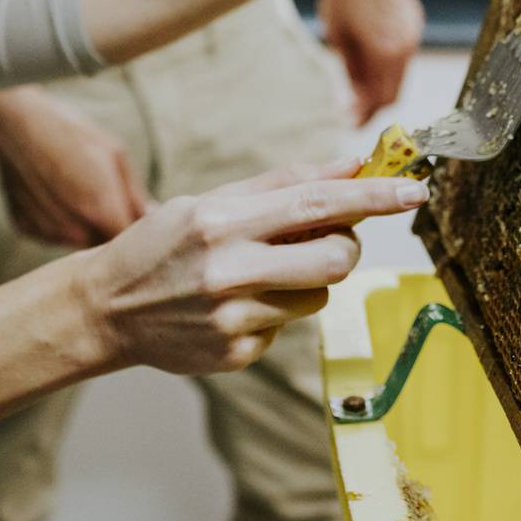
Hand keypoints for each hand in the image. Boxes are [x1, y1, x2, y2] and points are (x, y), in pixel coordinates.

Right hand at [0, 88, 150, 247]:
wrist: (14, 123)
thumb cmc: (69, 132)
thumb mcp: (114, 153)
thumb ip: (135, 194)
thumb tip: (150, 217)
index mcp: (101, 209)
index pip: (128, 240)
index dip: (134, 229)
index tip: (132, 211)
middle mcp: (73, 229)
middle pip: (102, 243)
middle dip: (108, 226)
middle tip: (103, 194)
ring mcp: (46, 230)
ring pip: (76, 240)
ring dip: (82, 225)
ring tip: (74, 188)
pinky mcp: (25, 227)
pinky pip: (50, 233)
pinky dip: (55, 220)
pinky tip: (51, 192)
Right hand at [69, 158, 428, 374]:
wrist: (107, 308)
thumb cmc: (162, 245)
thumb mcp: (210, 201)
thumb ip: (281, 185)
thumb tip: (349, 165)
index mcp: (221, 221)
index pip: (316, 203)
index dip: (372, 195)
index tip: (414, 187)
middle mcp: (229, 271)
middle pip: (335, 259)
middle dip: (346, 245)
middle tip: (329, 237)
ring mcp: (233, 319)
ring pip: (318, 295)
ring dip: (307, 280)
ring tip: (262, 273)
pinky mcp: (237, 355)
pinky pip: (287, 326)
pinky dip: (274, 311)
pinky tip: (234, 305)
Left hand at [319, 0, 423, 122]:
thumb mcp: (337, 36)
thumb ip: (349, 71)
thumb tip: (354, 99)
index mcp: (387, 52)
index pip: (383, 98)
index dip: (366, 114)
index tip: (349, 121)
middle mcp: (407, 45)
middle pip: (395, 90)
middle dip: (373, 102)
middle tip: (352, 108)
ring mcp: (414, 31)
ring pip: (400, 72)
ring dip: (380, 81)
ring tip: (354, 83)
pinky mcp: (414, 19)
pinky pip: (403, 53)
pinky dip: (387, 62)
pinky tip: (367, 57)